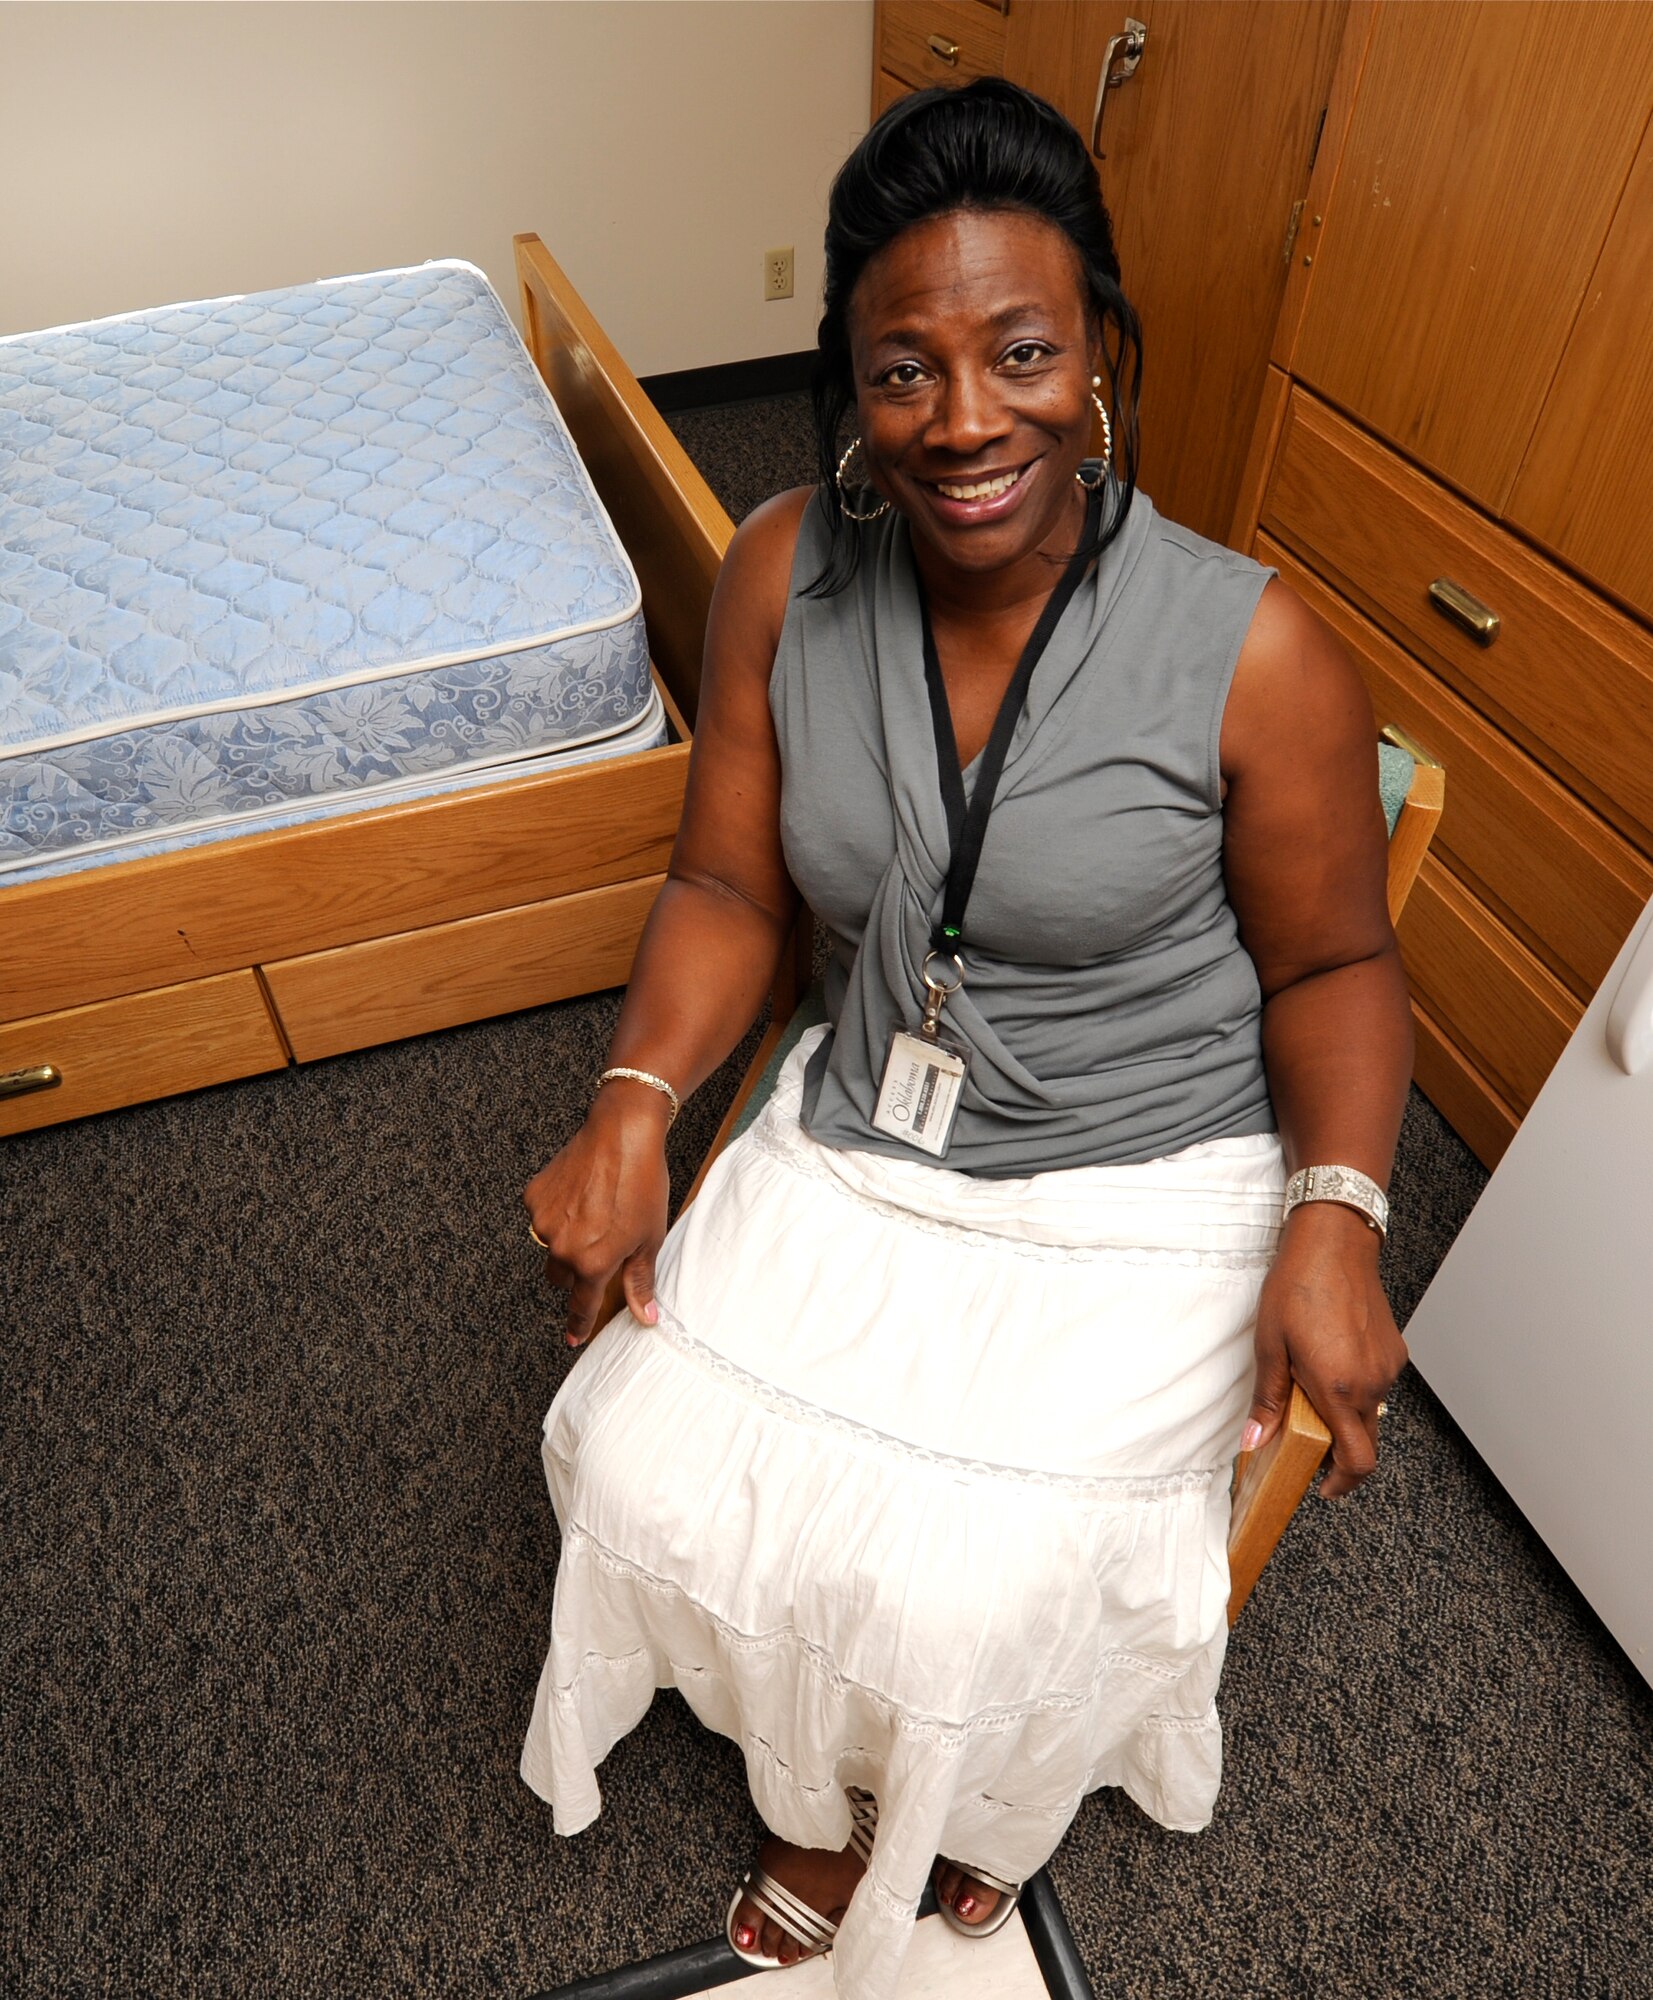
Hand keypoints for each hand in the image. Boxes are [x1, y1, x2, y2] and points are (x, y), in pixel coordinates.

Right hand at [523, 1084, 671, 1347]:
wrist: (623, 1132)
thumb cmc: (643, 1184)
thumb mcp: (650, 1238)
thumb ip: (640, 1281)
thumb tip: (646, 1318)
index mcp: (592, 1262)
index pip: (581, 1306)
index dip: (578, 1325)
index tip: (573, 1339)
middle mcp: (562, 1247)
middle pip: (561, 1277)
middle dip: (576, 1271)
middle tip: (598, 1249)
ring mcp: (544, 1221)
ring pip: (550, 1246)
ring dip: (566, 1240)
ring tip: (595, 1212)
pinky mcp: (534, 1196)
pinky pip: (543, 1216)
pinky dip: (558, 1212)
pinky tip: (581, 1193)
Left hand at [1244, 1202, 1407, 1498]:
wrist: (1335, 1242)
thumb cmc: (1297, 1288)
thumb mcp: (1270, 1344)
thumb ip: (1267, 1399)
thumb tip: (1254, 1442)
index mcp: (1339, 1388)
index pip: (1356, 1460)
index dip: (1342, 1483)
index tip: (1322, 1488)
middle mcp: (1371, 1383)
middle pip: (1366, 1441)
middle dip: (1338, 1451)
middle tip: (1307, 1442)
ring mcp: (1387, 1367)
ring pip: (1370, 1410)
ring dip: (1345, 1413)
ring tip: (1311, 1386)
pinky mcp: (1395, 1349)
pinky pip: (1377, 1382)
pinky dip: (1355, 1386)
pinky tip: (1331, 1360)